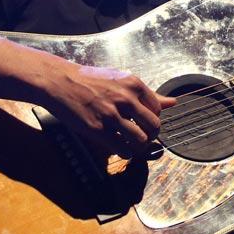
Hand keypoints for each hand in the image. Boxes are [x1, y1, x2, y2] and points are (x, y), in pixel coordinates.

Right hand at [39, 63, 175, 155]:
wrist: (60, 82)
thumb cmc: (90, 81)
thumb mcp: (121, 80)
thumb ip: (148, 94)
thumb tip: (173, 102)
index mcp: (134, 84)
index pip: (158, 110)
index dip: (152, 119)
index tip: (145, 123)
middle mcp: (126, 99)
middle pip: (154, 126)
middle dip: (151, 136)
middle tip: (143, 137)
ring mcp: (112, 115)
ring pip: (141, 140)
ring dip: (139, 147)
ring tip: (132, 145)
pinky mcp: (98, 129)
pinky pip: (122, 149)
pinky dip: (125, 153)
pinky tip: (120, 148)